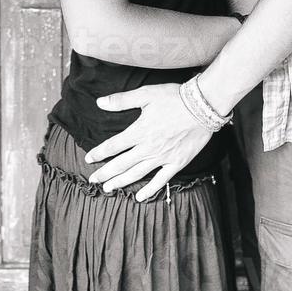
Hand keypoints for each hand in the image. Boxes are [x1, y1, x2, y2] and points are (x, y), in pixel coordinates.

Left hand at [83, 83, 217, 201]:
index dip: (99, 153)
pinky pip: (161, 180)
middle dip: (105, 173)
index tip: (88, 159)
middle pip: (122, 164)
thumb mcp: (145, 94)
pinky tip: (140, 197)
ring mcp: (163, 157)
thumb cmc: (174, 98)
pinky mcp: (177, 162)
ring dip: (121, 182)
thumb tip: (100, 102)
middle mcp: (148, 147)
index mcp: (139, 131)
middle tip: (93, 180)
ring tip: (108, 188)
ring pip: (137, 174)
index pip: (113, 146)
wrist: (203, 106)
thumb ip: (121, 100)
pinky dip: (150, 190)